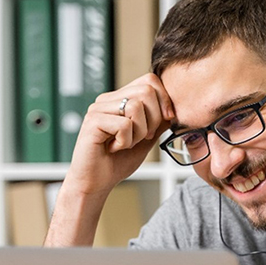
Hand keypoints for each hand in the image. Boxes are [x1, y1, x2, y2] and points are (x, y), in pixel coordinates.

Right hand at [66, 73, 174, 197]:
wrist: (96, 183)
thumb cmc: (117, 162)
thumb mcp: (146, 139)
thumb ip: (158, 122)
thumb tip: (172, 108)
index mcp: (120, 99)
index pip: (149, 81)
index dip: (164, 100)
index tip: (167, 119)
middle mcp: (107, 100)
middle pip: (146, 90)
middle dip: (154, 119)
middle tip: (142, 137)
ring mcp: (98, 109)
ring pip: (136, 107)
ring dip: (139, 133)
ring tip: (125, 144)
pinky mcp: (93, 121)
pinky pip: (124, 125)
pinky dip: (126, 142)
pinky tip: (114, 148)